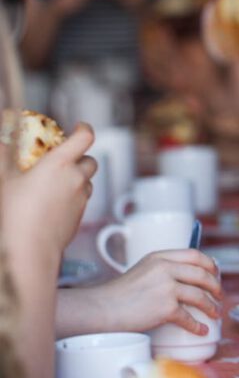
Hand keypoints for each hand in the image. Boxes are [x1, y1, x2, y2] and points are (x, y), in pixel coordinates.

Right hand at [2, 123, 95, 256]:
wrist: (29, 251)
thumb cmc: (14, 214)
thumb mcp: (5, 180)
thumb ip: (4, 157)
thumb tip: (2, 143)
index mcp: (61, 164)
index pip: (85, 137)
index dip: (84, 129)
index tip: (78, 127)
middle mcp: (77, 178)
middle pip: (91, 160)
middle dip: (81, 157)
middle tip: (63, 160)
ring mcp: (82, 198)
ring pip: (88, 181)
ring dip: (78, 177)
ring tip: (56, 183)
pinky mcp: (81, 215)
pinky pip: (83, 199)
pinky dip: (75, 195)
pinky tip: (54, 202)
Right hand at [86, 250, 221, 334]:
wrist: (103, 308)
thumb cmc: (121, 292)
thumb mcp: (144, 268)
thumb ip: (164, 267)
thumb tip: (186, 275)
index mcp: (161, 256)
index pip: (195, 255)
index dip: (209, 264)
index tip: (215, 272)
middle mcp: (166, 268)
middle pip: (202, 274)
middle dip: (215, 286)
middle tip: (219, 294)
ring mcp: (166, 287)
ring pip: (199, 295)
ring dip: (211, 306)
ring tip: (215, 312)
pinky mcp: (164, 307)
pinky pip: (188, 317)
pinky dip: (197, 325)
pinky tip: (201, 329)